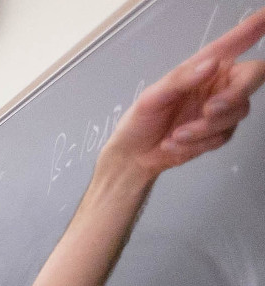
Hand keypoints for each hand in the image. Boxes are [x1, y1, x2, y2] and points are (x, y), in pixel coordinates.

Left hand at [102, 9, 264, 177]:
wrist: (134, 157)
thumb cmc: (139, 121)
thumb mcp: (152, 97)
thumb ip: (181, 80)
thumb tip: (211, 64)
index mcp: (202, 67)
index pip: (233, 43)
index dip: (252, 29)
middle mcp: (217, 84)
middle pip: (252, 77)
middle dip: (235, 94)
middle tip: (209, 109)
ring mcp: (221, 109)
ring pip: (238, 111)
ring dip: (206, 127)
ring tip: (177, 134)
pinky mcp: (219, 132)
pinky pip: (224, 136)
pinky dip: (199, 143)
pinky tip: (176, 143)